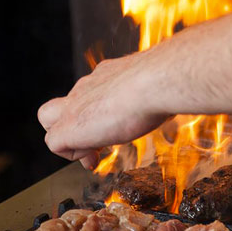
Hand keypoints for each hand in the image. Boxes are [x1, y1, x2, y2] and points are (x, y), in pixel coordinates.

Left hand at [38, 45, 179, 166]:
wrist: (155, 80)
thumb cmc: (165, 81)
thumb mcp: (160, 83)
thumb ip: (159, 87)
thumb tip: (181, 90)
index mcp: (109, 75)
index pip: (90, 90)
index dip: (98, 111)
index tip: (116, 125)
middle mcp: (88, 86)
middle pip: (62, 103)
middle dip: (76, 125)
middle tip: (98, 143)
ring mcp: (74, 104)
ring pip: (50, 119)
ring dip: (70, 139)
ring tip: (95, 152)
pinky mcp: (67, 127)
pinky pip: (54, 143)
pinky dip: (71, 153)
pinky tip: (94, 155)